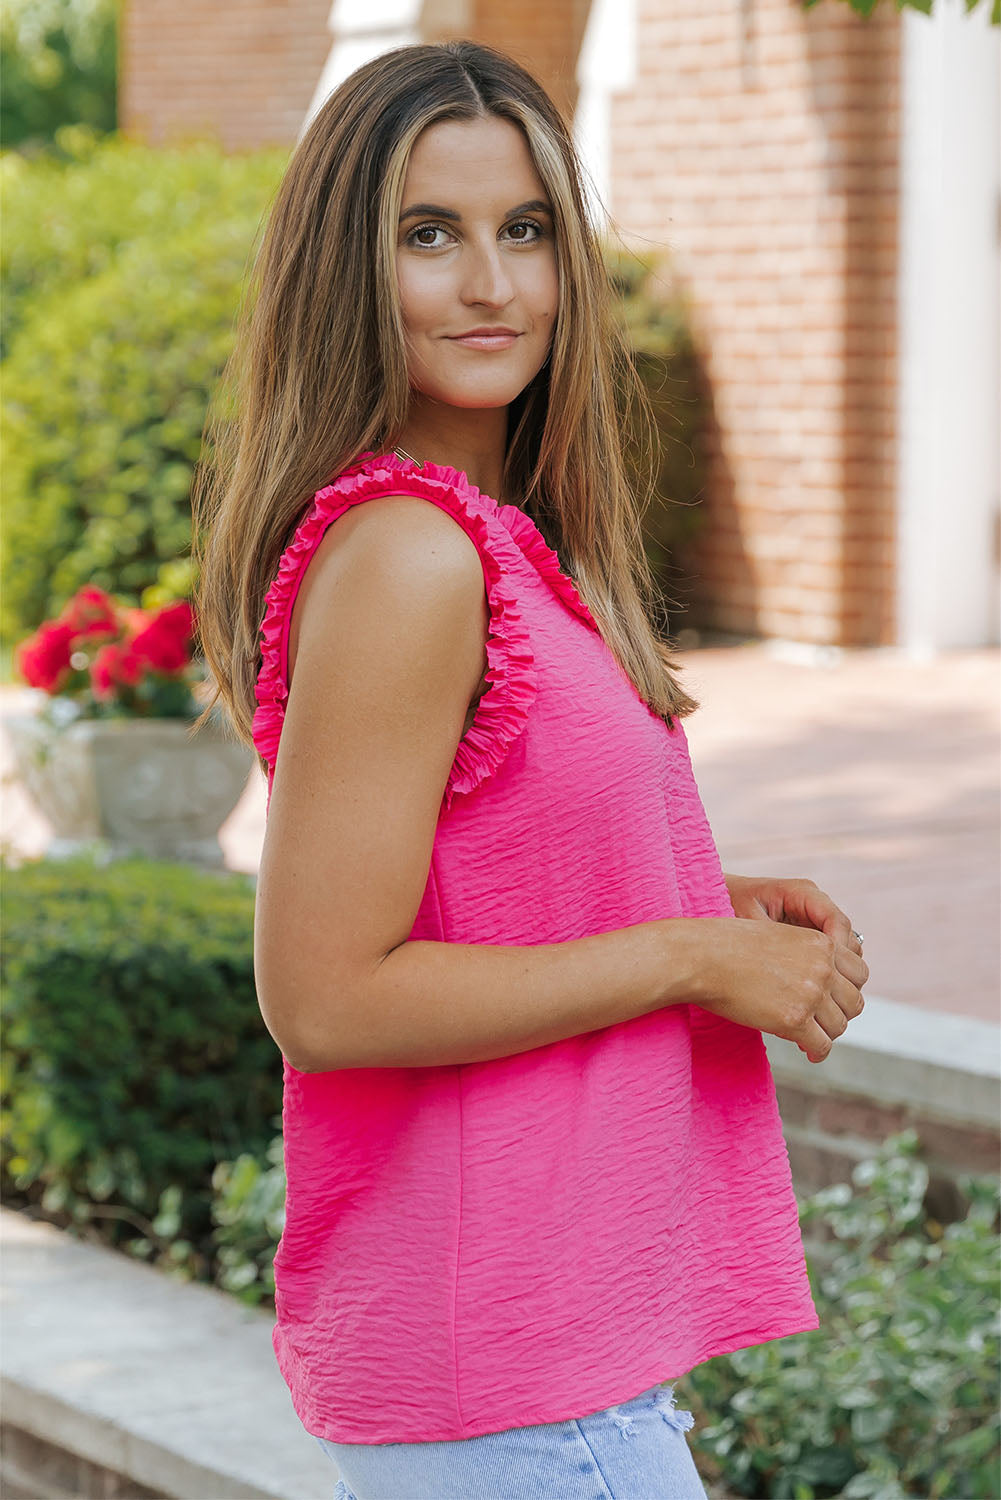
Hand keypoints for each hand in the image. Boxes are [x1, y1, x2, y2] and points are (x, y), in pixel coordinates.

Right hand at [711, 874, 868, 1060]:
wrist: (702, 956)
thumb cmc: (729, 946)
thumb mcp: (778, 937)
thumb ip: (805, 955)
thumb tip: (820, 985)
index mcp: (821, 943)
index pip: (859, 972)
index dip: (847, 989)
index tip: (833, 1001)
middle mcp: (823, 967)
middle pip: (853, 1001)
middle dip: (839, 1013)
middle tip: (823, 1022)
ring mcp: (811, 994)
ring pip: (839, 1026)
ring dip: (827, 1033)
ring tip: (812, 1037)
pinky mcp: (794, 1020)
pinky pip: (821, 1045)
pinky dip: (817, 1051)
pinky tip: (808, 1053)